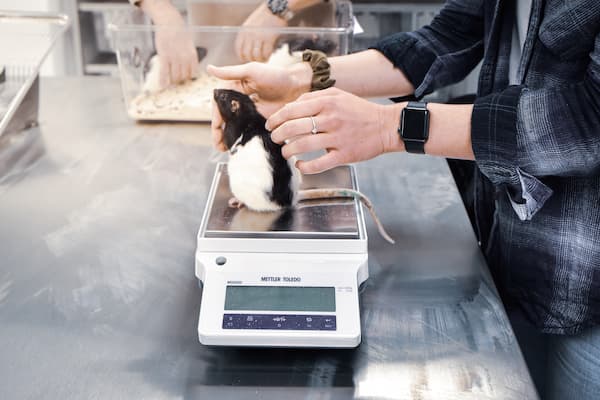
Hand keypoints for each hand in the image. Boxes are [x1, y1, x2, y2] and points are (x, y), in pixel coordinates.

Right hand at [143, 0, 197, 87]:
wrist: (170, 23)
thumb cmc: (179, 34)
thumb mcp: (189, 46)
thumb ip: (189, 57)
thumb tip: (190, 70)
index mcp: (192, 56)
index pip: (193, 74)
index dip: (189, 79)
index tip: (186, 82)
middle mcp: (185, 59)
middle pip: (184, 77)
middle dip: (180, 82)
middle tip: (176, 84)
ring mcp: (175, 58)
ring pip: (175, 77)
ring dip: (172, 82)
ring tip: (169, 85)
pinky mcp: (164, 57)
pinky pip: (164, 72)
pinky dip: (163, 80)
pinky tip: (162, 86)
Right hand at [207, 62, 310, 150]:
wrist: (298, 85)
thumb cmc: (276, 74)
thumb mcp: (251, 71)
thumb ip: (230, 72)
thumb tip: (209, 69)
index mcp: (234, 91)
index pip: (219, 107)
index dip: (216, 119)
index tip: (216, 129)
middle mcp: (240, 104)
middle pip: (225, 121)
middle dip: (220, 134)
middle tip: (219, 146)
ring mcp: (250, 115)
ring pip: (235, 129)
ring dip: (230, 140)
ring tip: (227, 150)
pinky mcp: (261, 123)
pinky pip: (250, 133)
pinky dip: (245, 141)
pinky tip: (242, 148)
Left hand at [235, 3, 285, 61]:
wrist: (274, 10)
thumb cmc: (263, 17)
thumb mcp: (249, 24)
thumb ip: (247, 35)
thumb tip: (247, 48)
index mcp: (243, 31)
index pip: (238, 49)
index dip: (242, 56)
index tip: (245, 59)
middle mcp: (250, 35)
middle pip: (247, 54)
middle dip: (252, 59)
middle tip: (256, 60)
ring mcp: (259, 37)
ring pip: (256, 55)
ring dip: (260, 60)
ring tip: (263, 60)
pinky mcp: (269, 38)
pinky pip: (266, 53)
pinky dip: (267, 57)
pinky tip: (268, 57)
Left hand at [266, 88, 403, 173]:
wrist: (385, 126)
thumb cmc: (358, 111)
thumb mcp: (338, 96)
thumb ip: (314, 98)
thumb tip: (290, 107)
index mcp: (327, 102)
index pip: (292, 110)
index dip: (276, 119)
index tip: (270, 125)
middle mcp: (330, 119)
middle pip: (293, 127)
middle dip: (278, 135)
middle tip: (275, 139)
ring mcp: (337, 138)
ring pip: (302, 145)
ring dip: (288, 151)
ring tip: (285, 152)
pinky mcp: (343, 155)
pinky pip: (318, 164)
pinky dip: (304, 167)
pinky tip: (299, 165)